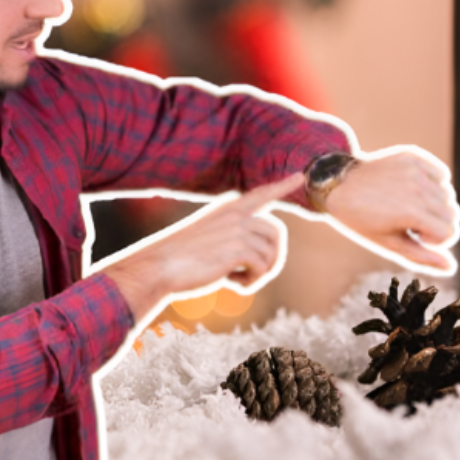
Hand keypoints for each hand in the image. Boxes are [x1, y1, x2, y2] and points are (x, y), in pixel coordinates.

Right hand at [99, 173, 302, 320]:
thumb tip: (258, 255)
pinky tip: (233, 284)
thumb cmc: (180, 258)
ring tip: (239, 280)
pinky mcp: (238, 248)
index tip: (300, 176)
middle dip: (272, 258)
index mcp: (228, 208)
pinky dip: (252, 281)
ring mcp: (238, 230)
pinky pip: (262, 266)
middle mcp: (236, 215)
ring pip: (271, 252)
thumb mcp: (208, 238)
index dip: (282, 186)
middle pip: (276, 233)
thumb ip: (233, 237)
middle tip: (252, 275)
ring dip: (260, 273)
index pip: (261, 194)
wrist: (159, 266)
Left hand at [324, 147, 459, 272]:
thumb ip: (422, 257)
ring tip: (408, 204)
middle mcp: (417, 188)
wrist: (338, 185)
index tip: (414, 234)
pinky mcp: (414, 156)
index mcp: (411, 212)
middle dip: (435, 223)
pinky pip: (442, 174)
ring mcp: (416, 169)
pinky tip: (413, 189)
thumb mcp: (389, 244)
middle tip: (409, 221)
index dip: (434, 240)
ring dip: (434, 204)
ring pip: (448, 195)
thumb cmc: (363, 220)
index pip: (450, 232)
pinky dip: (433, 183)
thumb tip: (451, 267)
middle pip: (452, 214)